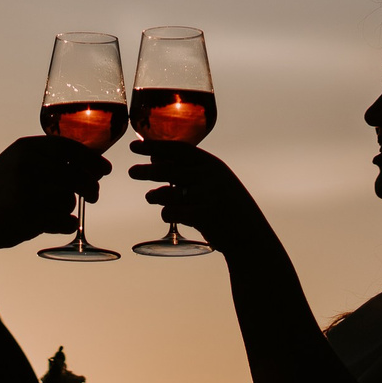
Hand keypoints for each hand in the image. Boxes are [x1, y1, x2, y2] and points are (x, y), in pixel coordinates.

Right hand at [0, 136, 105, 251]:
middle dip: (90, 187)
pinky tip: (52, 223)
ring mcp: (29, 192)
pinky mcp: (31, 217)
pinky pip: (66, 221)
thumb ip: (49, 159)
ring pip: (70, 199)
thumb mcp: (18, 162)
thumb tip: (93, 165)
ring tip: (49, 209)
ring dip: (67, 207)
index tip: (104, 169)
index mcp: (26, 148)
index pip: (69, 148)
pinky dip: (65, 224)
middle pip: (77, 175)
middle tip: (93, 195)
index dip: (92, 159)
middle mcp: (28, 166)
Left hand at [126, 141, 271, 255]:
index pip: (180, 149)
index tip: (134, 146)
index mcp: (213, 165)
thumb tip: (155, 158)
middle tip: (131, 172)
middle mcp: (211, 177)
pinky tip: (168, 215)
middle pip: (170, 170)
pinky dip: (166, 214)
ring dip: (155, 195)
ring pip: (168, 193)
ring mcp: (208, 196)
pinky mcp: (204, 216)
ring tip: (150, 197)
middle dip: (147, 171)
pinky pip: (172, 212)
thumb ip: (187, 170)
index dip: (155, 146)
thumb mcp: (212, 183)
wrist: (250, 236)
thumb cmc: (227, 207)